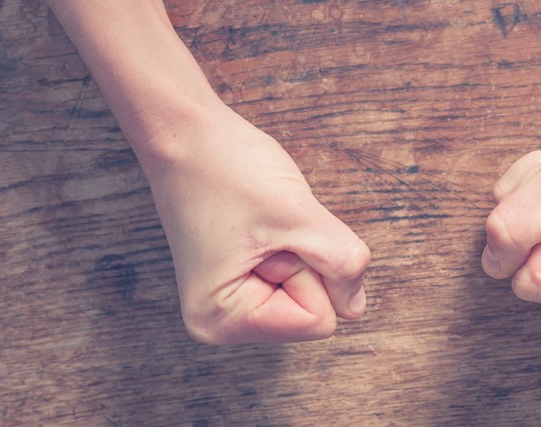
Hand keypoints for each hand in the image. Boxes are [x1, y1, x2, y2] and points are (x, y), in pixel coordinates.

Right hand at [137, 106, 370, 344]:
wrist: (184, 132)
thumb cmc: (225, 167)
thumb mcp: (298, 214)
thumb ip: (342, 263)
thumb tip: (356, 306)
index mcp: (222, 320)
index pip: (319, 322)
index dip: (311, 271)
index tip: (270, 235)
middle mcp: (220, 323)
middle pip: (312, 313)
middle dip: (304, 262)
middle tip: (264, 226)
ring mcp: (228, 304)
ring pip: (308, 294)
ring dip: (299, 252)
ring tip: (260, 224)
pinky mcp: (240, 282)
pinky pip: (295, 277)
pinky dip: (292, 246)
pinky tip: (260, 226)